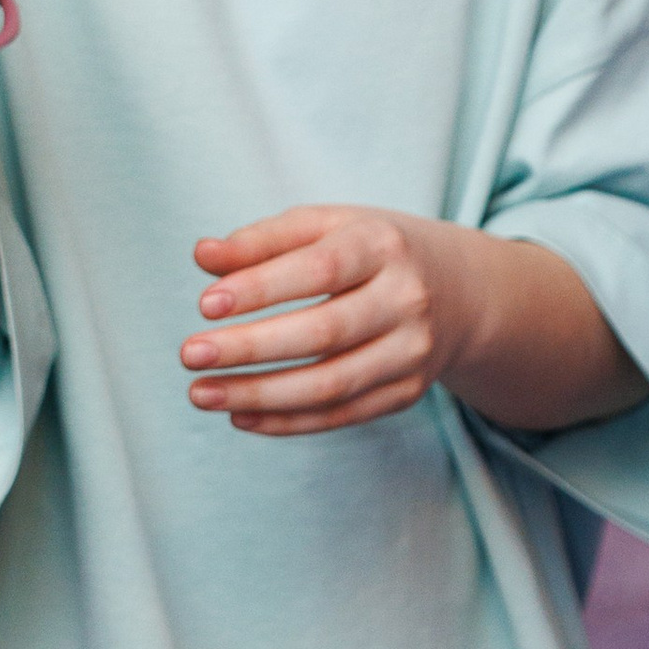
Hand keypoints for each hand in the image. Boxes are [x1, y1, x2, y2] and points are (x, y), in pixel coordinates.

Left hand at [184, 206, 474, 435]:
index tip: (205, 304)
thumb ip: (264, 239)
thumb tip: (203, 256)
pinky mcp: (407, 391)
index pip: (319, 270)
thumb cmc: (371, 250)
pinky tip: (239, 415)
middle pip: (324, 333)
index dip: (261, 288)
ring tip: (201, 393)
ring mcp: (412, 351)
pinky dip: (286, 421)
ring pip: (331, 385)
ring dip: (259, 394)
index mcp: (383, 245)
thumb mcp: (327, 226)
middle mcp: (407, 299)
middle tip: (190, 355)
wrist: (458, 290)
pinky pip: (341, 415)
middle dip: (251, 348)